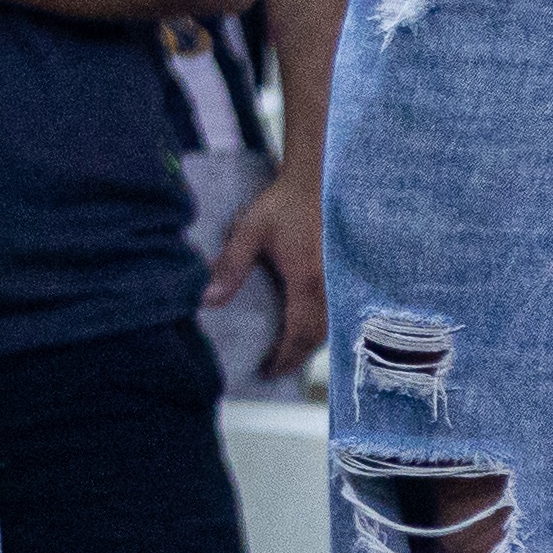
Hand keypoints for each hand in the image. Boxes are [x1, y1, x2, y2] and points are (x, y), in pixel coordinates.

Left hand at [204, 158, 327, 377]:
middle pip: (317, 338)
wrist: (318, 180)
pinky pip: (338, 312)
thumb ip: (230, 266)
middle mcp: (332, 288)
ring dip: (310, 344)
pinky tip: (308, 329)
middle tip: (274, 369)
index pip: (298, 334)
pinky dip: (323, 327)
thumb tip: (207, 299)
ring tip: (288, 354)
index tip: (267, 371)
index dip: (284, 357)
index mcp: (308, 282)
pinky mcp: (346, 275)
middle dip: (296, 357)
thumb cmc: (284, 205)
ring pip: (332, 328)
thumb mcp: (250, 232)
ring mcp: (343, 282)